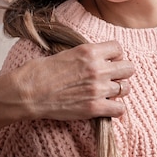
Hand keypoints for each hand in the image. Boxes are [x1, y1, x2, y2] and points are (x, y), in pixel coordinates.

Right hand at [12, 41, 133, 120]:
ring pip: (126, 88)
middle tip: (110, 77)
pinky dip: (115, 108)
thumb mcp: (64, 54)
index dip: (114, 55)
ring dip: (118, 90)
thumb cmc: (38, 72)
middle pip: (129, 68)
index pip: (118, 48)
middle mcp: (96, 68)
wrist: (27, 93)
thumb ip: (84, 56)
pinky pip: (120, 109)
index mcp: (88, 51)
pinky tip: (105, 106)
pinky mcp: (94, 108)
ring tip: (105, 92)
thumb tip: (96, 59)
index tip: (108, 60)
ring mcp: (97, 89)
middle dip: (121, 72)